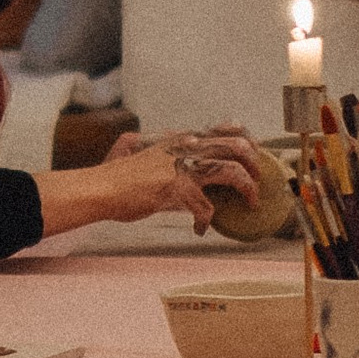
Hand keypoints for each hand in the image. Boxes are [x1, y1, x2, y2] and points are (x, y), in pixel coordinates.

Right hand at [103, 125, 264, 227]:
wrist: (102, 187)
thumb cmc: (118, 175)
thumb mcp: (144, 150)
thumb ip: (163, 148)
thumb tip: (165, 148)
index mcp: (181, 139)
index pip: (224, 129)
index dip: (246, 140)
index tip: (254, 153)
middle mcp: (187, 148)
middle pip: (237, 146)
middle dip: (254, 164)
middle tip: (257, 179)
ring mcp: (184, 168)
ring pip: (232, 172)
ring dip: (247, 189)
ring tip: (249, 201)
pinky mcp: (179, 190)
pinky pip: (206, 209)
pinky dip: (206, 222)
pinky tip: (199, 228)